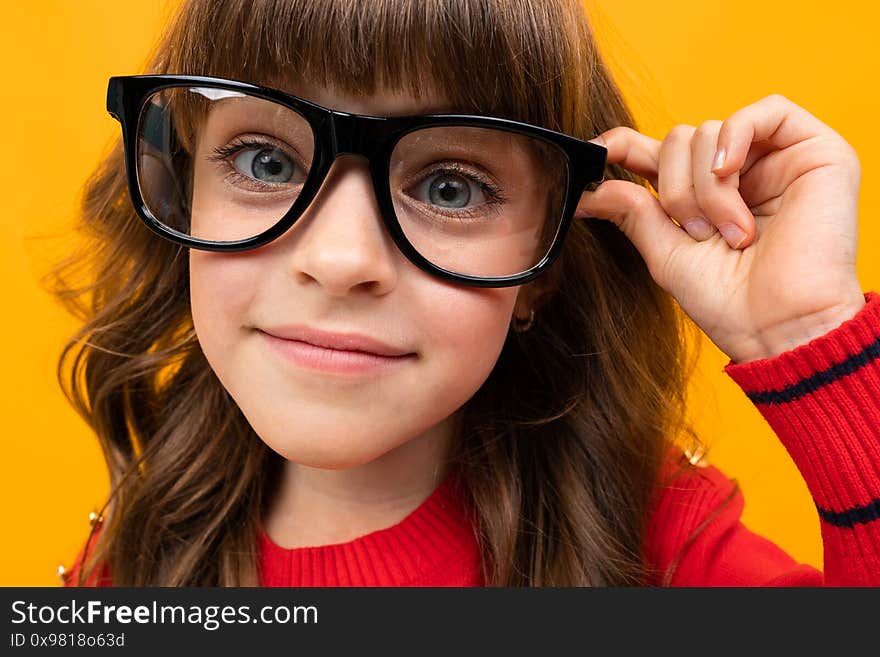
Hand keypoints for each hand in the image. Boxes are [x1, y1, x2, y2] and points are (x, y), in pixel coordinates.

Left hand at [577, 94, 864, 362]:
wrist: (780, 328)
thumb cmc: (729, 303)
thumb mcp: (667, 254)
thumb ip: (633, 212)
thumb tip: (589, 188)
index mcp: (700, 198)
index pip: (656, 153)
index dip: (623, 146)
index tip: (594, 154)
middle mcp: (737, 176)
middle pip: (678, 139)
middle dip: (674, 188)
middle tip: (697, 233)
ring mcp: (776, 162)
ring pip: (709, 131)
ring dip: (706, 187)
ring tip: (730, 233)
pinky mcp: (816, 152)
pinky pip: (767, 111)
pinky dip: (734, 138)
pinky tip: (728, 173)